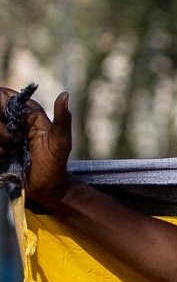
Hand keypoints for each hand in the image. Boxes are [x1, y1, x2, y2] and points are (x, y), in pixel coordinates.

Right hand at [0, 87, 72, 205]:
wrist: (45, 187)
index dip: (2, 105)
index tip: (7, 118)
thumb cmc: (55, 163)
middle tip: (13, 141)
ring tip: (11, 152)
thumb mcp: (61, 141)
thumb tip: (64, 95)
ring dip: (0, 142)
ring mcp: (2, 135)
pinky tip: (5, 158)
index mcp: (28, 112)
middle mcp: (12, 121)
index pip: (3, 95)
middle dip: (1, 129)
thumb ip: (62, 119)